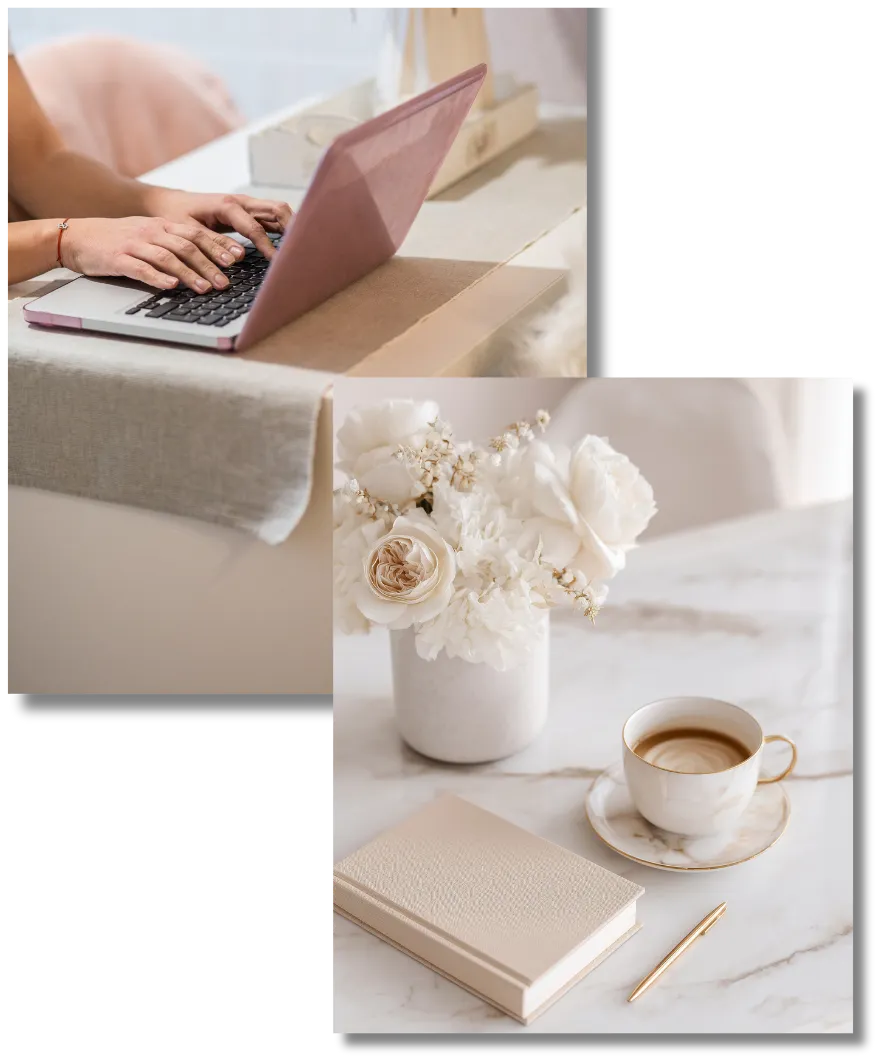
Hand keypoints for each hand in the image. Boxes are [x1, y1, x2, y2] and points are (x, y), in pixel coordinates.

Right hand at [61, 216, 244, 292]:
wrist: (76, 236)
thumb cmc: (118, 240)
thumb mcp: (149, 235)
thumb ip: (174, 244)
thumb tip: (207, 261)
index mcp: (162, 226)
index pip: (197, 234)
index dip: (219, 246)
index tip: (239, 258)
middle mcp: (151, 232)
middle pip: (187, 246)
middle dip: (210, 264)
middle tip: (227, 281)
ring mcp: (134, 244)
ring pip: (168, 257)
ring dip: (189, 273)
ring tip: (205, 288)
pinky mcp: (118, 259)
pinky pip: (141, 268)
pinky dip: (158, 278)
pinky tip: (171, 286)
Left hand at [147, 190, 293, 260]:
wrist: (171, 204)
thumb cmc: (177, 217)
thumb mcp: (190, 233)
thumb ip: (214, 244)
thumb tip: (238, 257)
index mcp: (227, 205)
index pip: (256, 228)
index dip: (269, 247)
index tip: (278, 264)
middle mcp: (241, 202)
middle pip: (277, 210)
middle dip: (292, 228)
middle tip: (300, 251)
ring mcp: (247, 205)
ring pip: (279, 211)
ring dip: (292, 227)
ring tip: (301, 248)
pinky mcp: (249, 212)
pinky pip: (273, 217)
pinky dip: (284, 228)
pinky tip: (290, 244)